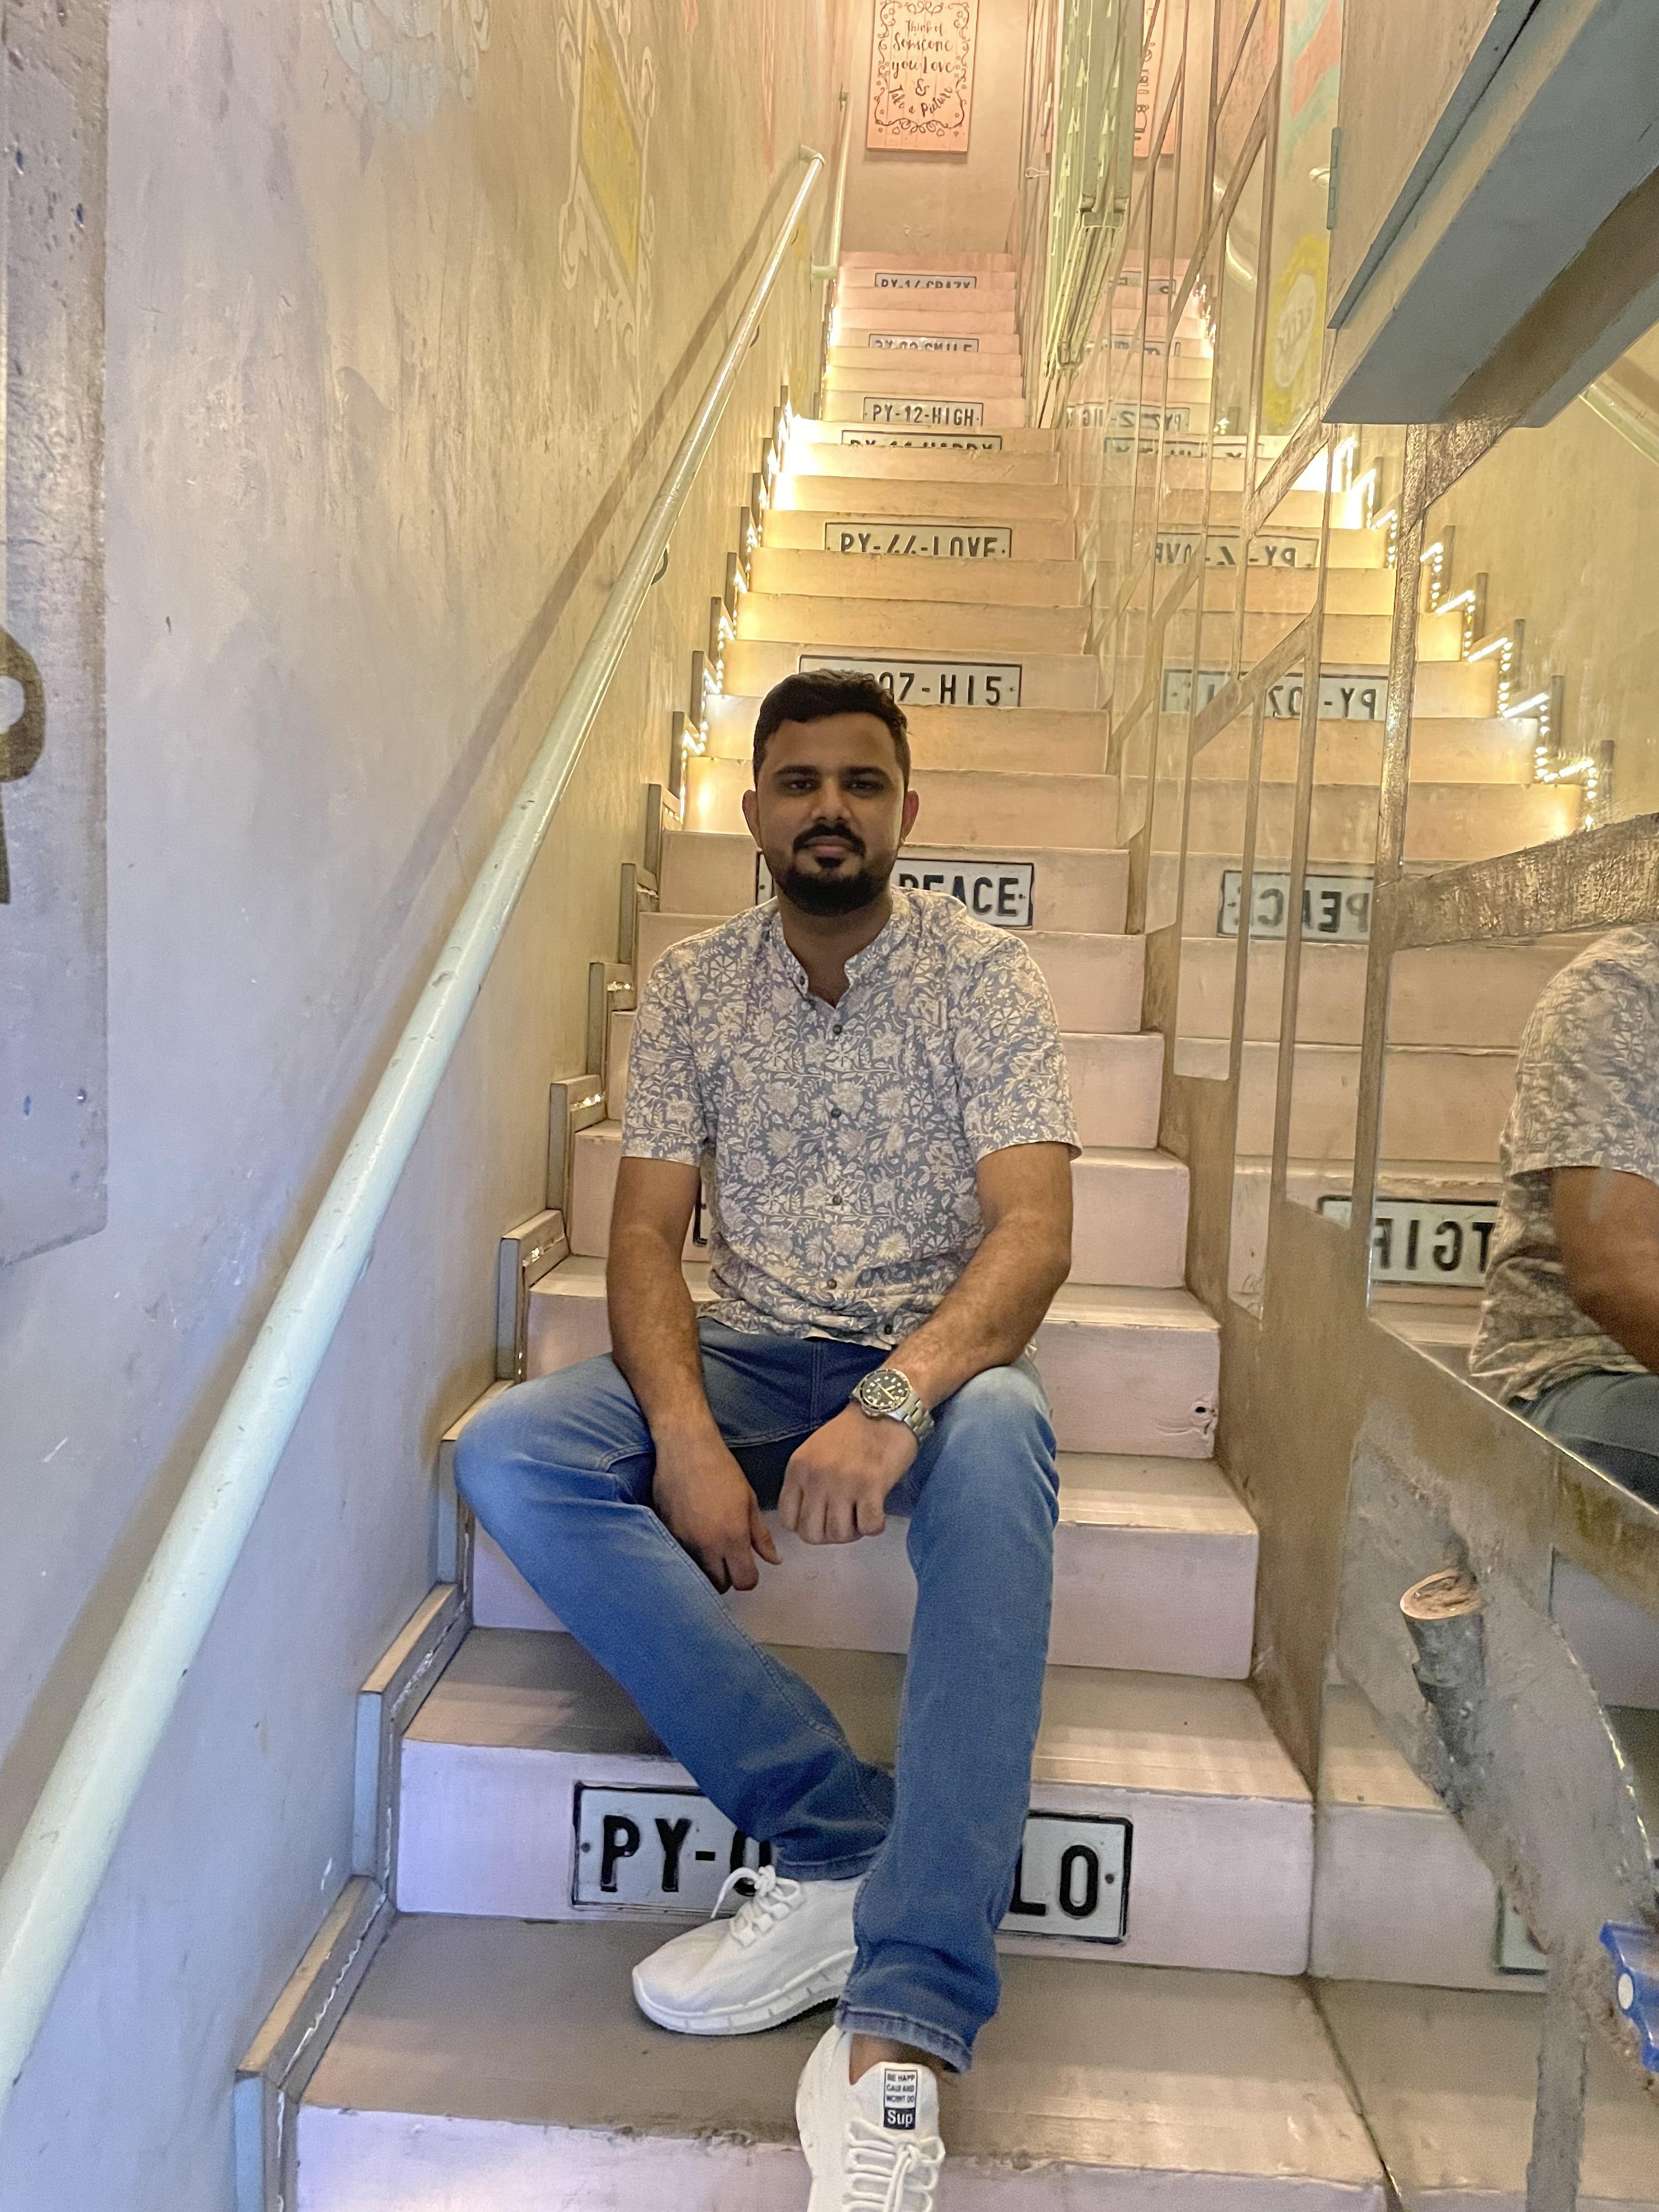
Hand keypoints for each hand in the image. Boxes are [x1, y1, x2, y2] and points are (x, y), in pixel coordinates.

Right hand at [652, 1430, 780, 1592]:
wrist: (685, 1448)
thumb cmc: (720, 1469)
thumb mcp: (749, 1500)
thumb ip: (761, 1535)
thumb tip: (774, 1560)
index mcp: (733, 1537)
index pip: (744, 1581)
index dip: (749, 1577)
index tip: (747, 1566)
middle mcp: (707, 1545)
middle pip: (719, 1585)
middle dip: (727, 1577)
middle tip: (729, 1558)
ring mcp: (683, 1541)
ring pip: (697, 1575)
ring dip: (706, 1569)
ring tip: (710, 1548)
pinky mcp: (665, 1533)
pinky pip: (679, 1557)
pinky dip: (687, 1555)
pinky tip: (692, 1536)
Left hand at [778, 1404, 916, 1544]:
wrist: (885, 1408)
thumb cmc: (851, 1432)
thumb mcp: (814, 1451)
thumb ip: (807, 1482)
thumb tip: (811, 1519)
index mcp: (798, 1469)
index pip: (788, 1521)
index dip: (805, 1527)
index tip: (821, 1519)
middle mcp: (816, 1478)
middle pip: (812, 1534)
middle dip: (829, 1535)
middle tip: (845, 1521)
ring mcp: (844, 1483)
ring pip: (839, 1535)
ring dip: (853, 1532)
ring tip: (862, 1516)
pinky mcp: (872, 1486)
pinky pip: (868, 1527)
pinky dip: (874, 1527)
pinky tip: (878, 1513)